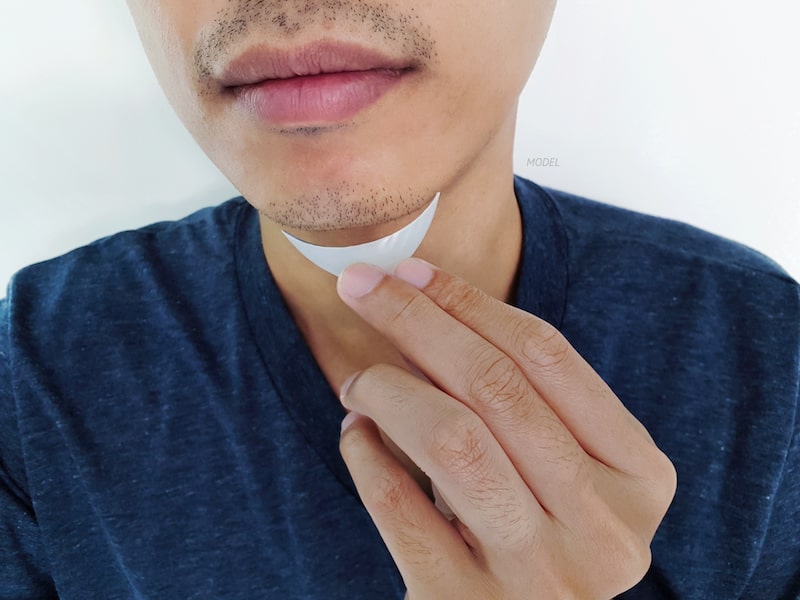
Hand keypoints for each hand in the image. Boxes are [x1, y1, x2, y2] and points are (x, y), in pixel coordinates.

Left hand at [336, 259, 675, 598]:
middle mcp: (604, 529)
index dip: (470, 302)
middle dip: (417, 321)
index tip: (412, 272)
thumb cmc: (541, 533)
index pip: (547, 356)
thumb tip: (421, 303)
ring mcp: (541, 577)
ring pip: (453, 440)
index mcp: (639, 477)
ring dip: (390, 388)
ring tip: (360, 379)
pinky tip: (357, 432)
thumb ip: (525, 403)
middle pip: (497, 387)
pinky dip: (365, 454)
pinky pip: (399, 506)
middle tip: (360, 287)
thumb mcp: (562, 470)